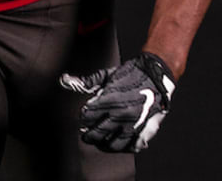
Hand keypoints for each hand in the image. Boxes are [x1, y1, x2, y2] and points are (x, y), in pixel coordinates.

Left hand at [59, 52, 176, 151]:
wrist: (156, 75)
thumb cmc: (131, 73)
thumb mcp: (108, 74)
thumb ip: (88, 82)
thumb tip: (65, 80)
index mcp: (108, 100)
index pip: (88, 116)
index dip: (84, 118)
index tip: (84, 118)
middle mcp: (119, 114)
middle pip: (97, 133)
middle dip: (89, 134)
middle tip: (86, 134)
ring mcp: (132, 123)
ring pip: (112, 144)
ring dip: (103, 144)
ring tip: (100, 141)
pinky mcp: (143, 128)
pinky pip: (130, 145)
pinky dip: (123, 147)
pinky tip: (117, 143)